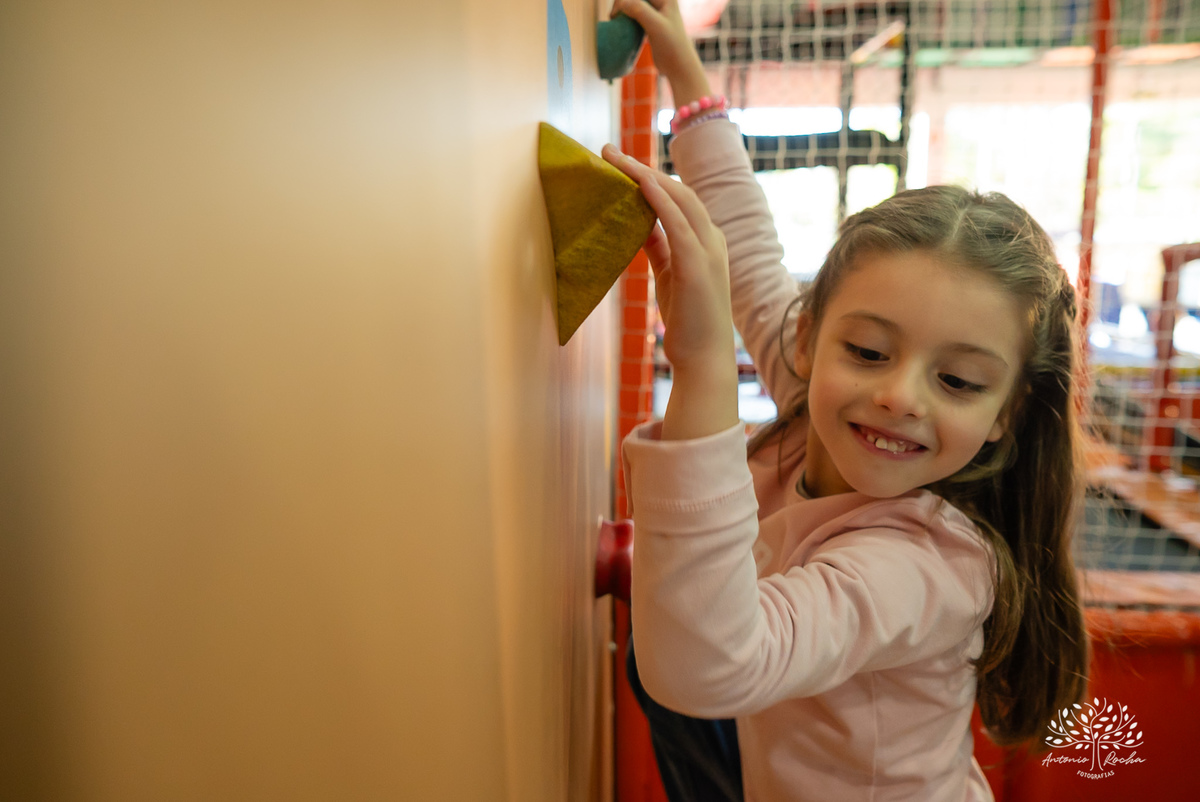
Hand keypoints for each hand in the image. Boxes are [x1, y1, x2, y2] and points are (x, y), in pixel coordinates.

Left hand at [602, 143, 737, 438]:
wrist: (705, 359)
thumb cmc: (688, 322)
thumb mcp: (671, 276)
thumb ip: (660, 248)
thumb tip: (639, 225)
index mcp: (707, 242)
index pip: (679, 199)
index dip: (651, 179)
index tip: (621, 165)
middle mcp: (712, 240)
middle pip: (678, 190)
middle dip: (643, 168)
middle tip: (609, 152)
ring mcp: (708, 250)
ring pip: (677, 198)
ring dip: (645, 175)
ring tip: (616, 160)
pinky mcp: (697, 264)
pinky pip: (676, 221)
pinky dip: (658, 198)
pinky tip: (638, 182)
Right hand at [610, 0, 711, 105]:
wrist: (679, 67)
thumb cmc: (671, 45)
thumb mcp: (656, 25)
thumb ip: (639, 10)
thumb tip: (621, 2)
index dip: (624, 0)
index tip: (614, 15)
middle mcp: (662, 2)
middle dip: (622, 3)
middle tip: (612, 17)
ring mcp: (656, 13)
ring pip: (633, 5)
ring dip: (623, 10)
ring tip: (614, 21)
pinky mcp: (651, 24)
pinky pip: (635, 15)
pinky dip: (627, 19)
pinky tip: (621, 26)